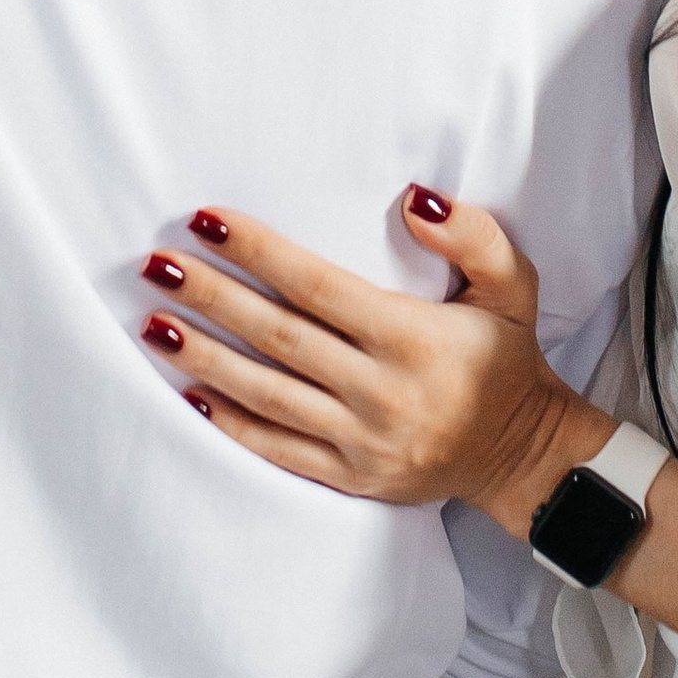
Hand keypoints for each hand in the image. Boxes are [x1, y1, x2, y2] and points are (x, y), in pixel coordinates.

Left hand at [137, 192, 610, 531]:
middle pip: (278, 336)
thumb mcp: (514, 285)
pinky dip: (231, 423)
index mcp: (412, 337)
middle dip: (212, 297)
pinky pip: (279, 451)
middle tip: (156, 265)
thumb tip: (415, 199)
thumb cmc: (508, 358)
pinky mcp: (352, 478)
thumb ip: (472, 235)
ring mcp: (362, 440)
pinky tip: (190, 393)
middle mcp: (381, 390)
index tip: (206, 220)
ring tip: (153, 324)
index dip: (258, 251)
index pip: (316, 286)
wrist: (524, 455)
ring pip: (267, 395)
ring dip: (205, 357)